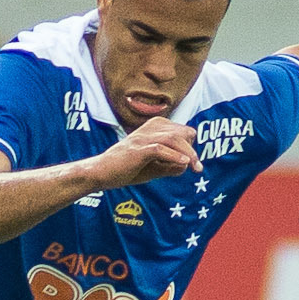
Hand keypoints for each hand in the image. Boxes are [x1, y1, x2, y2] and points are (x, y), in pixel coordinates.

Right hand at [85, 116, 199, 189]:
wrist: (101, 173)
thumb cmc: (125, 169)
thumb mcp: (153, 168)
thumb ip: (170, 166)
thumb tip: (186, 166)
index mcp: (155, 127)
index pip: (183, 130)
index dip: (190, 146)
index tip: (192, 163)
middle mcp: (150, 128)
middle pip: (182, 133)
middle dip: (192, 150)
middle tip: (198, 168)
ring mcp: (143, 137)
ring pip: (174, 139)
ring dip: (188, 153)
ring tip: (195, 167)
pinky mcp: (137, 149)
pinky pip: (160, 149)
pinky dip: (174, 156)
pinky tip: (183, 164)